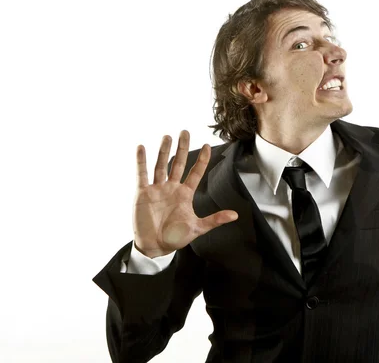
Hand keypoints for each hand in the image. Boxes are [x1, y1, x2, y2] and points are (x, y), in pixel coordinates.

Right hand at [133, 130, 237, 257]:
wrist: (154, 247)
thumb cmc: (175, 238)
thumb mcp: (197, 228)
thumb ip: (215, 219)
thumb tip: (235, 215)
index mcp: (185, 194)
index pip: (195, 172)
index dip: (202, 160)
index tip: (207, 146)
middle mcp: (172, 188)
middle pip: (178, 163)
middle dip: (182, 148)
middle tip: (185, 132)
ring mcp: (157, 189)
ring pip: (161, 165)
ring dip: (164, 151)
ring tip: (167, 137)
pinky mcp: (143, 193)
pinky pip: (142, 174)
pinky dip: (141, 161)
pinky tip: (142, 148)